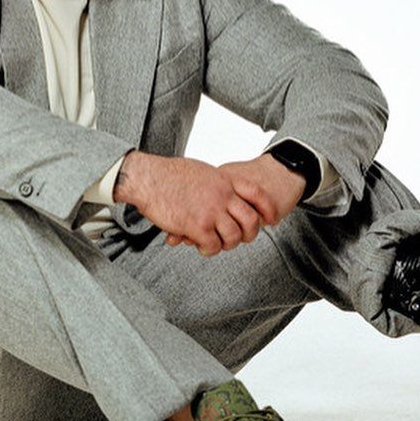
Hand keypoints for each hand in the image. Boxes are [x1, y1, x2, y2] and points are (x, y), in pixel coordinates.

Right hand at [163, 153, 306, 249]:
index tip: (271, 219)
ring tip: (215, 243)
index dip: (268, 208)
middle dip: (250, 234)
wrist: (148, 178)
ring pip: (233, 237)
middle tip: (240, 239)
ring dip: (226, 244)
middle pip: (251, 221)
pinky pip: (213, 246)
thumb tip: (223, 191)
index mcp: (224, 181)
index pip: (257, 194)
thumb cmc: (168, 174)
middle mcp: (222, 196)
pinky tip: (200, 246)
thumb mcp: (202, 171)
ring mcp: (211, 211)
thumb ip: (217, 183)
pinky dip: (209, 249)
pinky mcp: (197, 226)